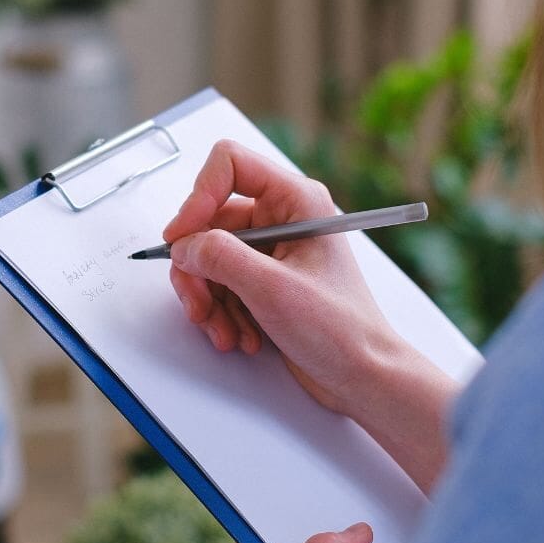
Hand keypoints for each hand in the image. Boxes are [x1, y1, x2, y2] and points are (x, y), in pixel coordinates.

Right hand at [164, 140, 394, 415]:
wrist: (362, 377)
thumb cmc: (340, 330)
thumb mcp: (272, 289)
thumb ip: (220, 257)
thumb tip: (183, 245)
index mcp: (295, 200)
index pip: (229, 164)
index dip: (198, 196)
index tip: (181, 237)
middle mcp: (281, 217)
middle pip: (208, 220)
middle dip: (198, 268)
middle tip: (199, 305)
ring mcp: (269, 249)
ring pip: (207, 256)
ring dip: (208, 298)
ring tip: (224, 331)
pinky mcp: (261, 278)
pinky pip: (217, 282)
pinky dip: (219, 311)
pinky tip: (238, 336)